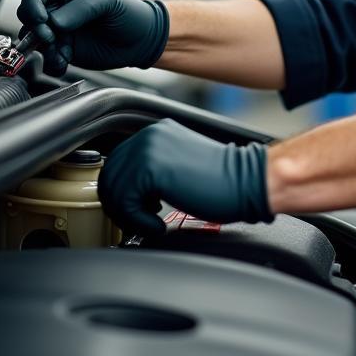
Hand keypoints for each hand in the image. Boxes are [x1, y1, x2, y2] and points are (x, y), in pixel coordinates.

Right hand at [16, 0, 168, 75]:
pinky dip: (52, 62)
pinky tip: (65, 61)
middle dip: (36, 29)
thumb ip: (82, 9)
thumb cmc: (130, 14)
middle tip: (52, 38)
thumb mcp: (109, 3)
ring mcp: (59, 30)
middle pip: (28, 15)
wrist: (142, 41)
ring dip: (44, 49)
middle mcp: (60, 7)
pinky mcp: (63, 49)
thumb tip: (55, 21)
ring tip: (63, 53)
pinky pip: (46, 57)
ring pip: (34, 39)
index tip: (42, 19)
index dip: (32, 4)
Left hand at [98, 120, 272, 233]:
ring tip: (152, 221)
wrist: (246, 181)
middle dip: (121, 205)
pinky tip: (158, 223)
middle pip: (109, 177)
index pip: (116, 164)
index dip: (122, 193)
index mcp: (154, 132)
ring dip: (129, 215)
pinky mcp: (151, 168)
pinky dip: (138, 221)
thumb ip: (152, 169)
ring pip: (113, 191)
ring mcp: (148, 149)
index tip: (137, 210)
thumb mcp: (177, 165)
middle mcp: (148, 135)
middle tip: (141, 220)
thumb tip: (125, 191)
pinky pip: (125, 203)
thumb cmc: (219, 181)